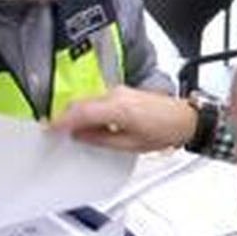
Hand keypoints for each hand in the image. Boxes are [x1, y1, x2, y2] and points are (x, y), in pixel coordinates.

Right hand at [53, 86, 196, 152]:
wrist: (186, 119)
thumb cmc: (165, 131)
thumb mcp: (131, 145)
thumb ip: (101, 140)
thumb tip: (80, 136)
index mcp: (118, 109)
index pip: (81, 113)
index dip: (62, 121)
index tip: (50, 129)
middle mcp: (117, 95)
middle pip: (81, 104)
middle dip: (66, 117)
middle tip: (56, 132)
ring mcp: (121, 91)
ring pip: (89, 100)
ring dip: (78, 114)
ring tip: (72, 131)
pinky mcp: (124, 91)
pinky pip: (99, 99)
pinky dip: (89, 110)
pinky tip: (90, 122)